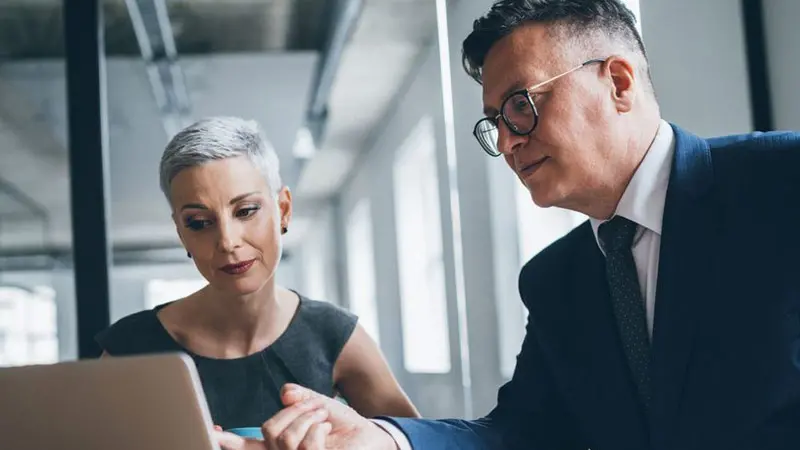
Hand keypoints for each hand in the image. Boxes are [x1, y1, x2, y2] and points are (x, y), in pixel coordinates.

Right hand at [215, 384, 397, 449]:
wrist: (373, 438)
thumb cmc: (344, 425)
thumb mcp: (320, 405)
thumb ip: (301, 398)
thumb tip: (285, 393)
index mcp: (280, 445)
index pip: (248, 446)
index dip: (226, 441)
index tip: (211, 432)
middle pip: (268, 432)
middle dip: (291, 411)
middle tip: (312, 405)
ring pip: (284, 439)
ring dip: (305, 418)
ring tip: (322, 416)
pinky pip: (305, 447)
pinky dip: (316, 428)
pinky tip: (326, 427)